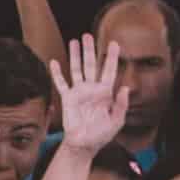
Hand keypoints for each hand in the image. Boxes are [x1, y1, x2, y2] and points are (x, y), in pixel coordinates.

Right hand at [53, 36, 131, 153]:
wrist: (84, 145)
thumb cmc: (102, 134)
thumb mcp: (117, 121)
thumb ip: (121, 105)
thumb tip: (125, 88)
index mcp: (105, 93)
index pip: (109, 71)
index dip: (111, 57)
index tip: (114, 43)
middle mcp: (92, 89)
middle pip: (90, 65)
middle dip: (90, 50)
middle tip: (88, 35)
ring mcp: (79, 92)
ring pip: (76, 69)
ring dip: (75, 55)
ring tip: (74, 41)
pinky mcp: (67, 98)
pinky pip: (61, 83)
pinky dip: (57, 73)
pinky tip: (54, 62)